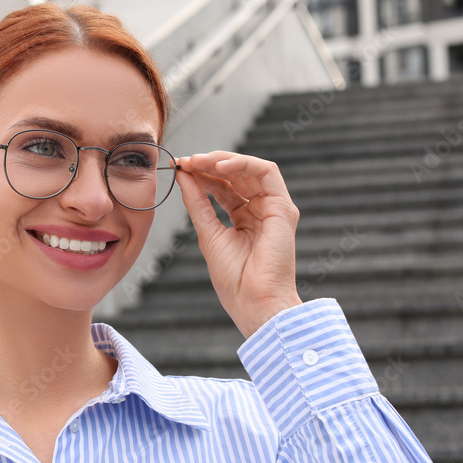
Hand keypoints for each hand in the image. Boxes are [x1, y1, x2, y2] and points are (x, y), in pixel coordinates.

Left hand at [174, 151, 302, 338]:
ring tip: (198, 162)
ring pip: (250, 169)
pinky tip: (218, 167)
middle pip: (235, 176)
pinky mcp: (283, 207)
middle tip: (185, 161)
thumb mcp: (208, 233)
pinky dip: (242, 164)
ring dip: (222, 161)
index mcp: (244, 220)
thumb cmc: (234, 279)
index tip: (179, 168)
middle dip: (208, 164)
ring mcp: (273, 208)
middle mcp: (260, 210)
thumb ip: (198, 203)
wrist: (254, 302)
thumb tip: (183, 176)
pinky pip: (266, 172)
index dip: (201, 175)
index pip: (223, 187)